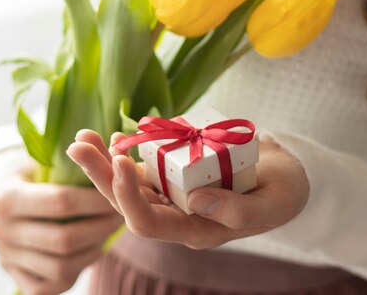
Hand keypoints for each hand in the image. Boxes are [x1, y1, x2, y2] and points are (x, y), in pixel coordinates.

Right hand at [0, 146, 122, 294]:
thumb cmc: (30, 171)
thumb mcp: (39, 158)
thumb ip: (68, 162)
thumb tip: (110, 153)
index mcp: (6, 197)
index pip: (62, 202)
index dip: (96, 200)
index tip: (117, 192)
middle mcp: (2, 231)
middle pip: (64, 239)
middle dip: (101, 227)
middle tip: (121, 215)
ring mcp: (6, 258)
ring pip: (61, 267)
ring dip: (94, 250)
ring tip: (109, 232)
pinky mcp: (15, 276)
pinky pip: (52, 285)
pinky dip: (77, 270)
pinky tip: (90, 250)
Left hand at [67, 131, 308, 249]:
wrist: (287, 176)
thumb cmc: (284, 192)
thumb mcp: (274, 203)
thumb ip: (239, 211)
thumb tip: (197, 201)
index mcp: (197, 230)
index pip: (150, 223)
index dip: (129, 196)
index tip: (121, 162)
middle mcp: (179, 216)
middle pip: (128, 203)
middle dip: (101, 176)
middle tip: (79, 145)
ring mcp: (175, 195)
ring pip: (130, 184)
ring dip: (104, 162)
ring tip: (84, 137)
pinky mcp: (177, 176)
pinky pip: (145, 167)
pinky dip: (128, 152)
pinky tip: (114, 136)